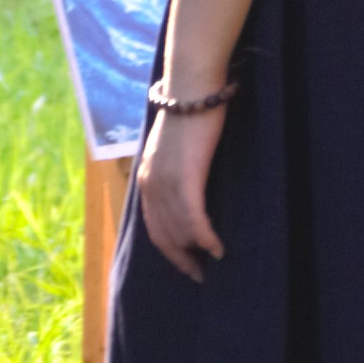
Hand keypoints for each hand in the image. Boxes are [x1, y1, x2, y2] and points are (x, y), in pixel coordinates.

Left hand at [136, 103, 224, 279]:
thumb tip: (189, 191)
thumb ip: (175, 171)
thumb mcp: (174, 148)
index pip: (155, 227)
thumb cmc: (189, 114)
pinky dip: (205, 237)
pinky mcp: (186, 177)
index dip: (170, 250)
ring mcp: (166, 182)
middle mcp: (151, 184)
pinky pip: (194, 219)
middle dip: (181, 258)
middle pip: (165, 235)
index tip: (186, 264)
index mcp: (146, 179)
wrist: (191, 88)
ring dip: (197, 249)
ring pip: (180, 230)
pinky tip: (217, 248)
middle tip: (199, 274)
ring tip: (213, 260)